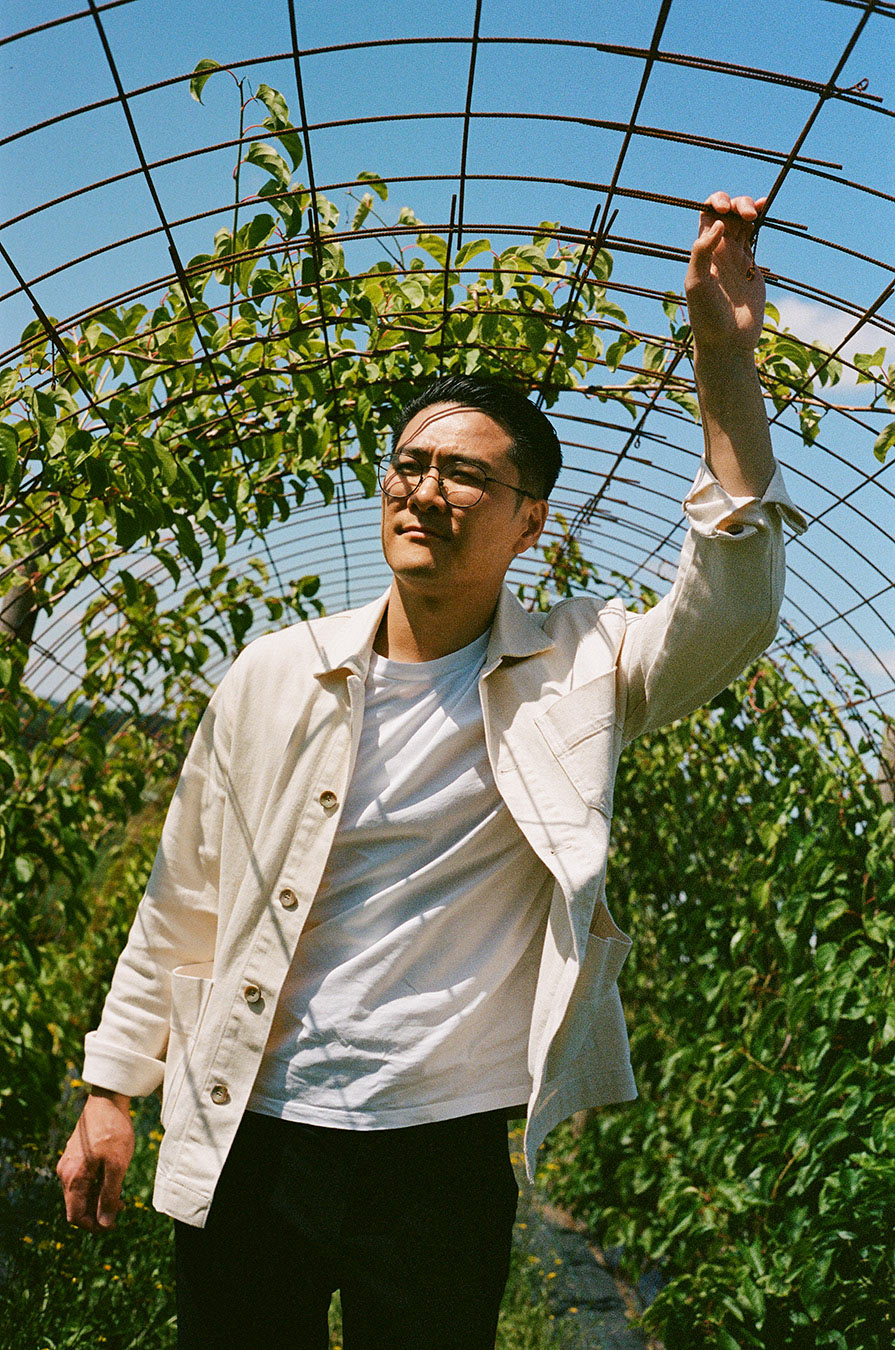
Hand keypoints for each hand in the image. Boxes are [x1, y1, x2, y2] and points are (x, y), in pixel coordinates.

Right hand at [56, 1089, 134, 1232]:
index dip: (93, 1225)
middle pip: (77, 1205)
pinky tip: (112, 1179)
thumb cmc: (114, 1131)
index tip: (113, 1224)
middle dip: (98, 1211)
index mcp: (73, 1178)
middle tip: (122, 1207)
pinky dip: (96, 1185)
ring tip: (121, 1195)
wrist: (108, 1100)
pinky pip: (82, 1179)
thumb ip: (109, 1196)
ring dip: (98, 1198)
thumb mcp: (117, 1166)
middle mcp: (65, 1173)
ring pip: (81, 1192)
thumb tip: (104, 1223)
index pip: (75, 1216)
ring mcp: (68, 1163)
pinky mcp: (75, 1155)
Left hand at [685, 191, 766, 355]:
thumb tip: (718, 223)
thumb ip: (702, 251)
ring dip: (748, 207)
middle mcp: (717, 250)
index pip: (706, 215)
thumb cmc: (707, 316)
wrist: (727, 341)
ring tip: (755, 213)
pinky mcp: (750, 266)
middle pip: (727, 213)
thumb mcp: (697, 283)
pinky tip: (765, 208)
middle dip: (736, 204)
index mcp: (702, 251)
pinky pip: (754, 236)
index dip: (715, 203)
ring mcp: (735, 256)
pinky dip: (760, 218)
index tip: (724, 210)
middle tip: (746, 216)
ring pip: (741, 220)